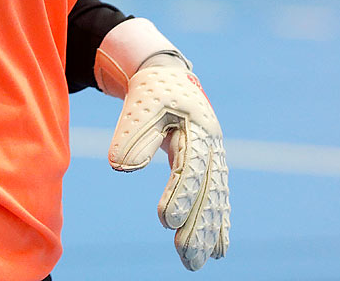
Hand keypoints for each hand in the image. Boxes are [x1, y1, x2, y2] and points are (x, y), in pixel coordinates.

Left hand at [97, 23, 229, 269]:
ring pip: (214, 199)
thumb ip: (132, 135)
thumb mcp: (140, 106)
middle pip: (207, 190)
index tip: (167, 221)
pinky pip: (217, 198)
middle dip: (197, 224)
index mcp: (196, 127)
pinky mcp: (211, 167)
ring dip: (206, 231)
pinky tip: (217, 250)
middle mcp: (212, 145)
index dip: (181, 193)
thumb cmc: (152, 92)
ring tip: (195, 262)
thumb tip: (122, 167)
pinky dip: (218, 224)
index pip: (190, 166)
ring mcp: (215, 157)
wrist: (169, 77)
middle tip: (185, 255)